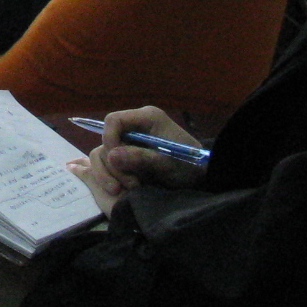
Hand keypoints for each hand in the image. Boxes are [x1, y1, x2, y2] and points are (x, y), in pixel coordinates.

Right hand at [83, 106, 206, 204]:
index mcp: (146, 117)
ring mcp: (131, 141)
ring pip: (105, 154)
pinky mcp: (129, 155)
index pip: (113, 121)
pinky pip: (111, 163)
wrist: (201, 177)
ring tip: (128, 189)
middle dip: (112, 164)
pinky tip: (125, 189)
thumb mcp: (167, 163)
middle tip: (126, 184)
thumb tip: (110, 156)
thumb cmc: (189, 165)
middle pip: (107, 139)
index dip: (109, 139)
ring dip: (112, 173)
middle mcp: (135, 126)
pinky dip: (114, 177)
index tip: (115, 161)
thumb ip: (140, 157)